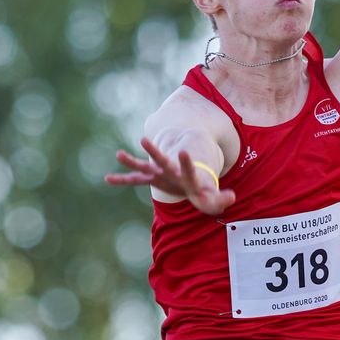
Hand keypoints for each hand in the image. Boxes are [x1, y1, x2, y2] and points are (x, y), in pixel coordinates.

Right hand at [105, 137, 235, 216]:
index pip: (188, 168)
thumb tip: (232, 197)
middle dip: (154, 152)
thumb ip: (220, 199)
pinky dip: (122, 180)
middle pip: (163, 161)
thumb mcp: (213, 199)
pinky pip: (135, 181)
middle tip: (143, 139)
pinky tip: (108, 179)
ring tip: (118, 154)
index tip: (184, 150)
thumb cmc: (202, 191)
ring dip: (132, 162)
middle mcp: (172, 171)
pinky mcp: (153, 179)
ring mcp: (160, 174)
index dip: (187, 161)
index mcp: (186, 175)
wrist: (192, 180)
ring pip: (145, 167)